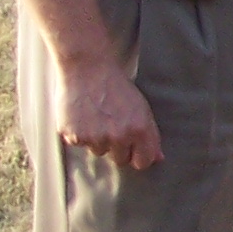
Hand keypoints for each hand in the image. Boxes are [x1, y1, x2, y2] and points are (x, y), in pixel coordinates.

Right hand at [56, 50, 162, 168]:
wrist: (88, 69)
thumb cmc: (117, 87)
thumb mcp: (141, 107)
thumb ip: (150, 135)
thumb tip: (158, 159)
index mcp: (140, 129)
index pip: (142, 162)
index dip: (138, 156)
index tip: (134, 149)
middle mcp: (119, 136)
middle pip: (120, 160)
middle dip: (118, 147)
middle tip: (112, 125)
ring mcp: (95, 137)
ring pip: (99, 152)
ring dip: (98, 140)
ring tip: (97, 117)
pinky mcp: (74, 136)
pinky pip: (79, 145)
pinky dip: (80, 134)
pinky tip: (82, 116)